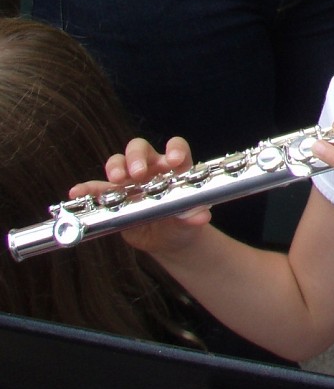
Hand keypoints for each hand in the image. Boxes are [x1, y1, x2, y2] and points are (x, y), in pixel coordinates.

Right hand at [67, 135, 210, 254]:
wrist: (167, 240)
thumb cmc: (182, 222)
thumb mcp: (189, 222)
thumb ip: (193, 216)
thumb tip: (201, 216)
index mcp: (175, 169)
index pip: (176, 148)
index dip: (175, 149)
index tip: (173, 160)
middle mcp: (151, 169)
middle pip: (141, 149)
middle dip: (137, 157)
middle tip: (137, 173)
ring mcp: (130, 181)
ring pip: (119, 163)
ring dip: (115, 167)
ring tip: (116, 179)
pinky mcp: (113, 195)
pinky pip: (97, 188)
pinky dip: (87, 188)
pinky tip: (78, 192)